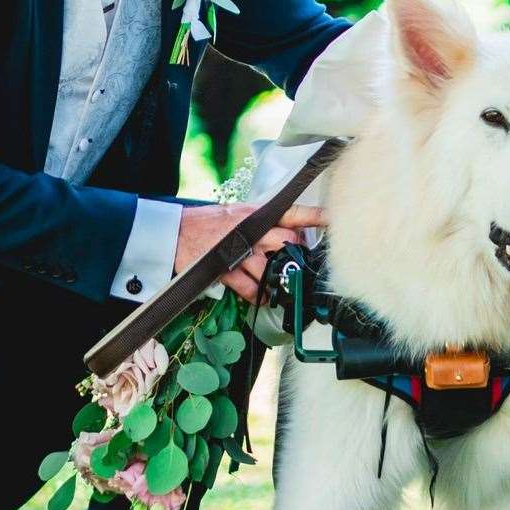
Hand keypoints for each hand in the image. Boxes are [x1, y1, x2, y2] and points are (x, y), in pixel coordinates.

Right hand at [174, 202, 326, 304]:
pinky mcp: (226, 269)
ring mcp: (239, 250)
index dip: (316, 216)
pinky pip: (250, 287)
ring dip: (277, 279)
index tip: (333, 220)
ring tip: (281, 285)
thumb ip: (263, 221)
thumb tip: (288, 233)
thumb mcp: (240, 213)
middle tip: (296, 261)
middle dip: (295, 253)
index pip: (293, 212)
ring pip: (271, 266)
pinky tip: (263, 297)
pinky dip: (259, 295)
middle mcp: (251, 230)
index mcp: (257, 213)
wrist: (176, 232)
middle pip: (287, 241)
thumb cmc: (210, 223)